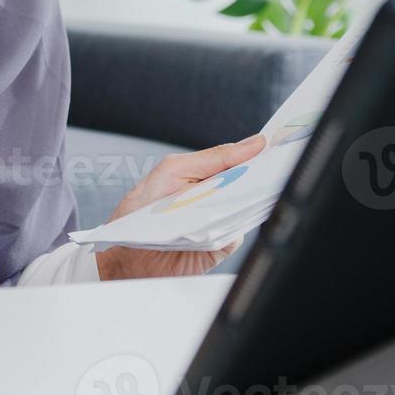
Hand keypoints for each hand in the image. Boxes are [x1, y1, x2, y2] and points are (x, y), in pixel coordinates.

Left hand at [94, 133, 266, 280]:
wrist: (124, 253)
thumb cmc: (141, 208)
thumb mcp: (173, 171)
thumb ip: (211, 158)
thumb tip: (246, 146)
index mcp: (206, 177)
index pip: (237, 161)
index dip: (253, 152)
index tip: (269, 142)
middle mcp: (217, 201)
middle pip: (247, 186)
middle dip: (257, 174)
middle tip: (270, 161)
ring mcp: (219, 224)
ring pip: (246, 211)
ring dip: (247, 200)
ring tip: (254, 184)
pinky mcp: (218, 249)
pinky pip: (235, 237)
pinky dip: (233, 227)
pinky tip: (228, 217)